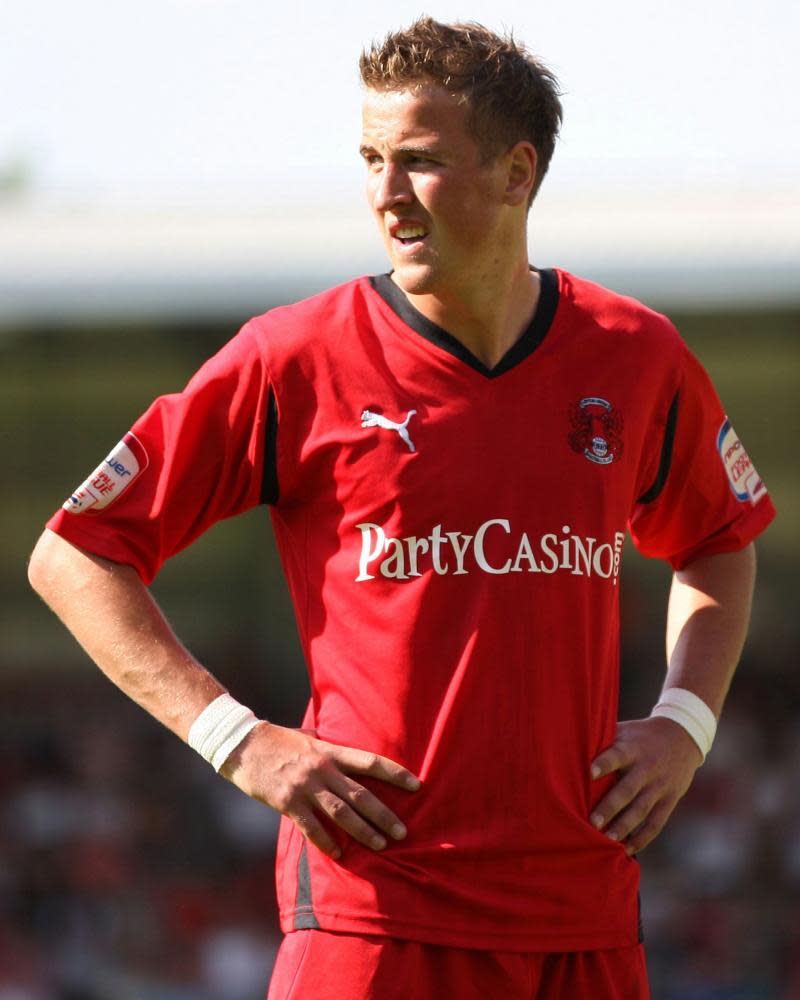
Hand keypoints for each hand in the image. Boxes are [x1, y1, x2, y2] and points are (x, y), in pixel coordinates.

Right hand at [219, 722, 420, 858]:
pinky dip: (326, 842)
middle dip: (383, 814)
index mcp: (329, 751)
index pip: (370, 762)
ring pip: (340, 813)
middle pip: (360, 794)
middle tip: (402, 832)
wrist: (242, 744)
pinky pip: (311, 827)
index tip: (417, 785)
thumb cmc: (278, 739)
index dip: (395, 774)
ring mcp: (304, 787)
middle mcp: (321, 769)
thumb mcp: (308, 737)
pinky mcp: (286, 802)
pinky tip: (339, 855)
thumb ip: (329, 748)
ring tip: (380, 845)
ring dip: (362, 831)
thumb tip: (347, 754)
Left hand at [589, 716, 701, 855]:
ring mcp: (659, 786)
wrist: (682, 737)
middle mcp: (646, 768)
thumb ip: (603, 741)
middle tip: (592, 822)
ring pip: (641, 809)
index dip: (604, 763)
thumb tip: (567, 745)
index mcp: (632, 748)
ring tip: (607, 840)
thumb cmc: (640, 735)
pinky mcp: (670, 800)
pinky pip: (656, 823)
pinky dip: (642, 838)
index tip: (589, 773)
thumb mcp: (625, 731)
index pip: (617, 755)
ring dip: (624, 826)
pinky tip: (628, 850)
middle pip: (628, 789)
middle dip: (610, 806)